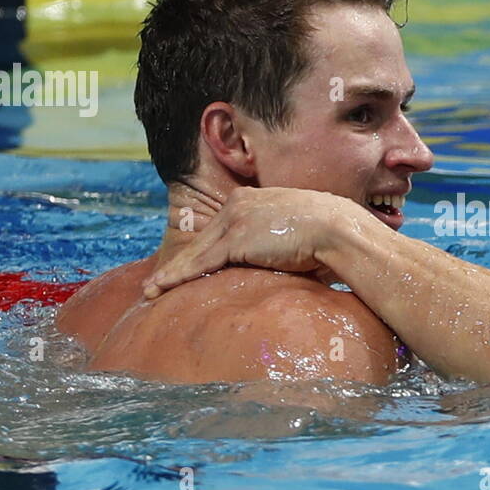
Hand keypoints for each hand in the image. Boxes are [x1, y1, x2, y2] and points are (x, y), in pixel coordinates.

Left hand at [143, 186, 352, 298]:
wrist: (338, 230)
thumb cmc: (329, 237)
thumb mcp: (297, 234)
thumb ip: (278, 244)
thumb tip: (279, 263)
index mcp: (253, 200)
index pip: (218, 230)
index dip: (199, 250)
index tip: (185, 265)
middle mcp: (238, 205)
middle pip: (201, 240)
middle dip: (178, 262)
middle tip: (157, 280)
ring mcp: (235, 220)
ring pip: (196, 251)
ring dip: (171, 273)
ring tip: (151, 289)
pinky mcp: (236, 239)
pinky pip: (201, 262)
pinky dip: (178, 276)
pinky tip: (162, 286)